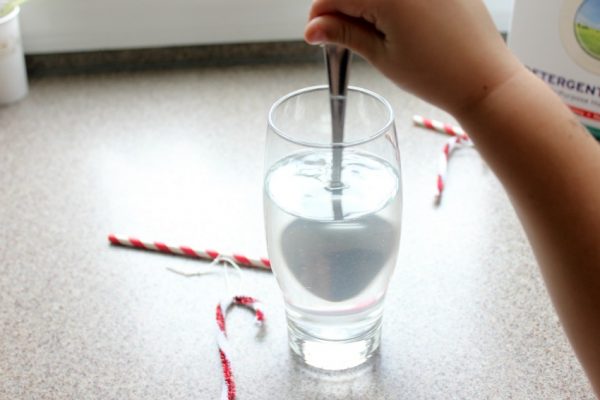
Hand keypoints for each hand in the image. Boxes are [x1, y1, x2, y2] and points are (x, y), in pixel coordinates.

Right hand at [305, 0, 521, 113]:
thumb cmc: (436, 73)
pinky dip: (389, 2)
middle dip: (341, 7)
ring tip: (372, 31)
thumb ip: (345, 34)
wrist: (484, 79)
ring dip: (364, 4)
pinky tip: (395, 22)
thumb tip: (313, 29)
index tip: (316, 35)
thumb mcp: (382, 55)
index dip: (320, 16)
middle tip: (340, 34)